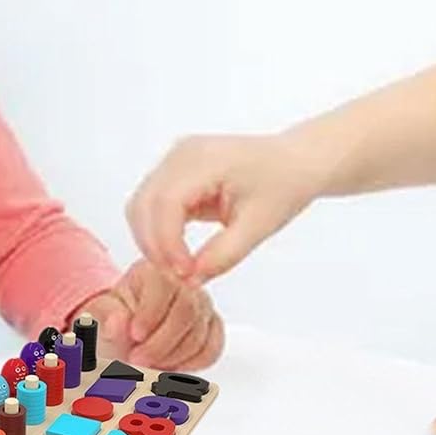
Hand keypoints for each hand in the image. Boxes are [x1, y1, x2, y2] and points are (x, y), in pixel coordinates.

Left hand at [80, 260, 224, 370]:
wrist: (126, 335)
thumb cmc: (116, 320)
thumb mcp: (101, 315)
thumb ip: (106, 315)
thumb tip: (118, 321)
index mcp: (153, 270)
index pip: (163, 285)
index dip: (150, 314)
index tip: (135, 336)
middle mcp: (183, 282)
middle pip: (187, 310)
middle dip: (161, 343)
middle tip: (139, 360)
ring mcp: (202, 303)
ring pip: (199, 333)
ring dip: (172, 357)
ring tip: (150, 365)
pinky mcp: (212, 325)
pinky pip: (212, 347)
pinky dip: (191, 363)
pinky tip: (171, 366)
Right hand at [126, 133, 325, 283]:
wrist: (295, 163)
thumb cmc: (283, 185)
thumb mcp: (258, 227)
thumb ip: (223, 255)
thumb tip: (191, 279)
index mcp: (204, 160)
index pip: (166, 204)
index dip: (167, 244)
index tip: (183, 274)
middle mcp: (182, 154)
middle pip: (143, 205)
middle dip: (154, 247)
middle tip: (178, 277)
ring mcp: (174, 161)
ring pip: (140, 206)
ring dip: (152, 241)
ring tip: (179, 268)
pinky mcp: (174, 173)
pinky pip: (151, 205)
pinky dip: (157, 232)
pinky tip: (177, 253)